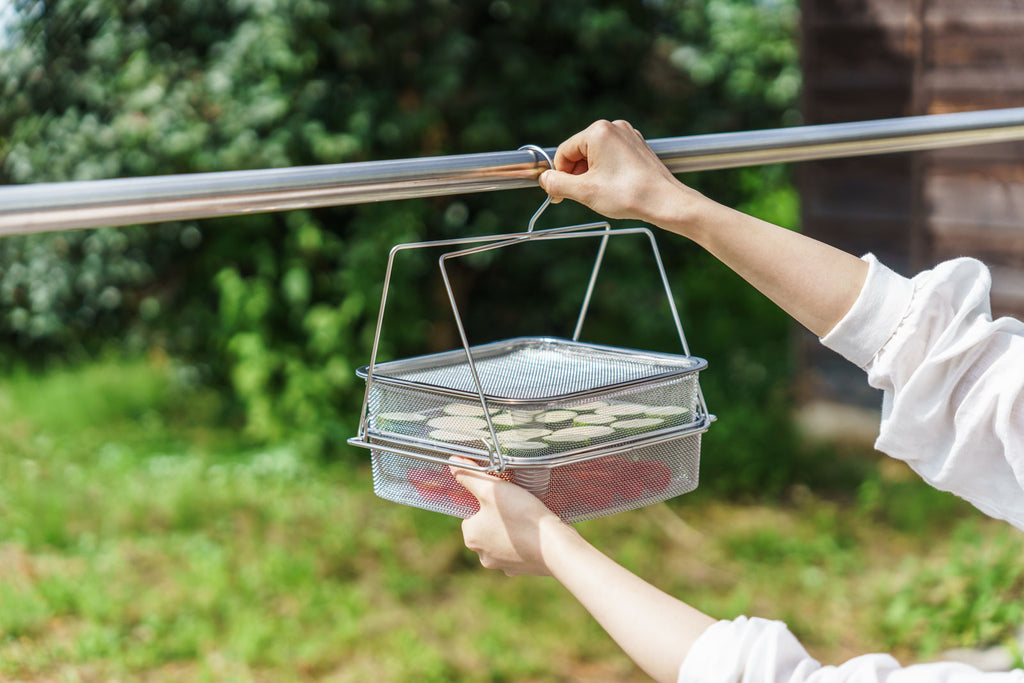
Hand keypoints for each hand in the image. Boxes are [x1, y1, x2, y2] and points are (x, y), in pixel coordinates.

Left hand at [449, 457, 579, 576]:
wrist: (553, 546)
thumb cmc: (520, 516)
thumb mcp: (491, 489)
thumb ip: (470, 476)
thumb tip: (453, 463)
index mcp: (471, 536)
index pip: (472, 513)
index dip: (486, 501)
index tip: (502, 497)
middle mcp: (482, 555)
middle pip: (487, 527)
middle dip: (499, 516)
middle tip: (516, 505)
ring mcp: (503, 565)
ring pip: (503, 540)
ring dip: (512, 530)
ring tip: (527, 517)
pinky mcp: (521, 569)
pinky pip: (519, 551)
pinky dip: (525, 542)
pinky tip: (535, 533)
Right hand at [538, 119, 702, 227]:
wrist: (666, 202)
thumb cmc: (628, 195)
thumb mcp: (585, 192)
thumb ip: (558, 184)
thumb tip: (545, 179)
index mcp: (598, 131)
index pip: (564, 151)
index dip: (559, 175)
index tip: (560, 195)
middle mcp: (613, 127)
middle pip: (579, 151)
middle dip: (577, 174)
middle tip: (582, 196)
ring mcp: (628, 135)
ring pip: (596, 155)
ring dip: (591, 175)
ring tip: (601, 193)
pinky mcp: (637, 146)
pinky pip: (612, 157)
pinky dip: (607, 172)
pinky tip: (614, 188)